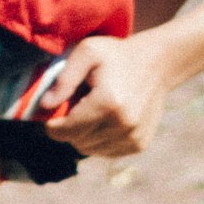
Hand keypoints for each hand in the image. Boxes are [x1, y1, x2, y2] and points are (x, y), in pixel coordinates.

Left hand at [47, 30, 177, 164]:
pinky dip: (99, 140)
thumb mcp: (88, 52)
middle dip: (68, 128)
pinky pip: (106, 151)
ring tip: (91, 111)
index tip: (51, 113)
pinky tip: (105, 120)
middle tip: (74, 107)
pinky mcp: (139, 144)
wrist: (158, 63)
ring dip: (84, 135)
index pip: (66, 130)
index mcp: (108, 103)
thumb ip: (64, 79)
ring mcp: (133, 137)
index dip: (53, 125)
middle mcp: (123, 125)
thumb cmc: (118, 55)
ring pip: (90, 150)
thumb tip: (45, 106)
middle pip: (77, 142)